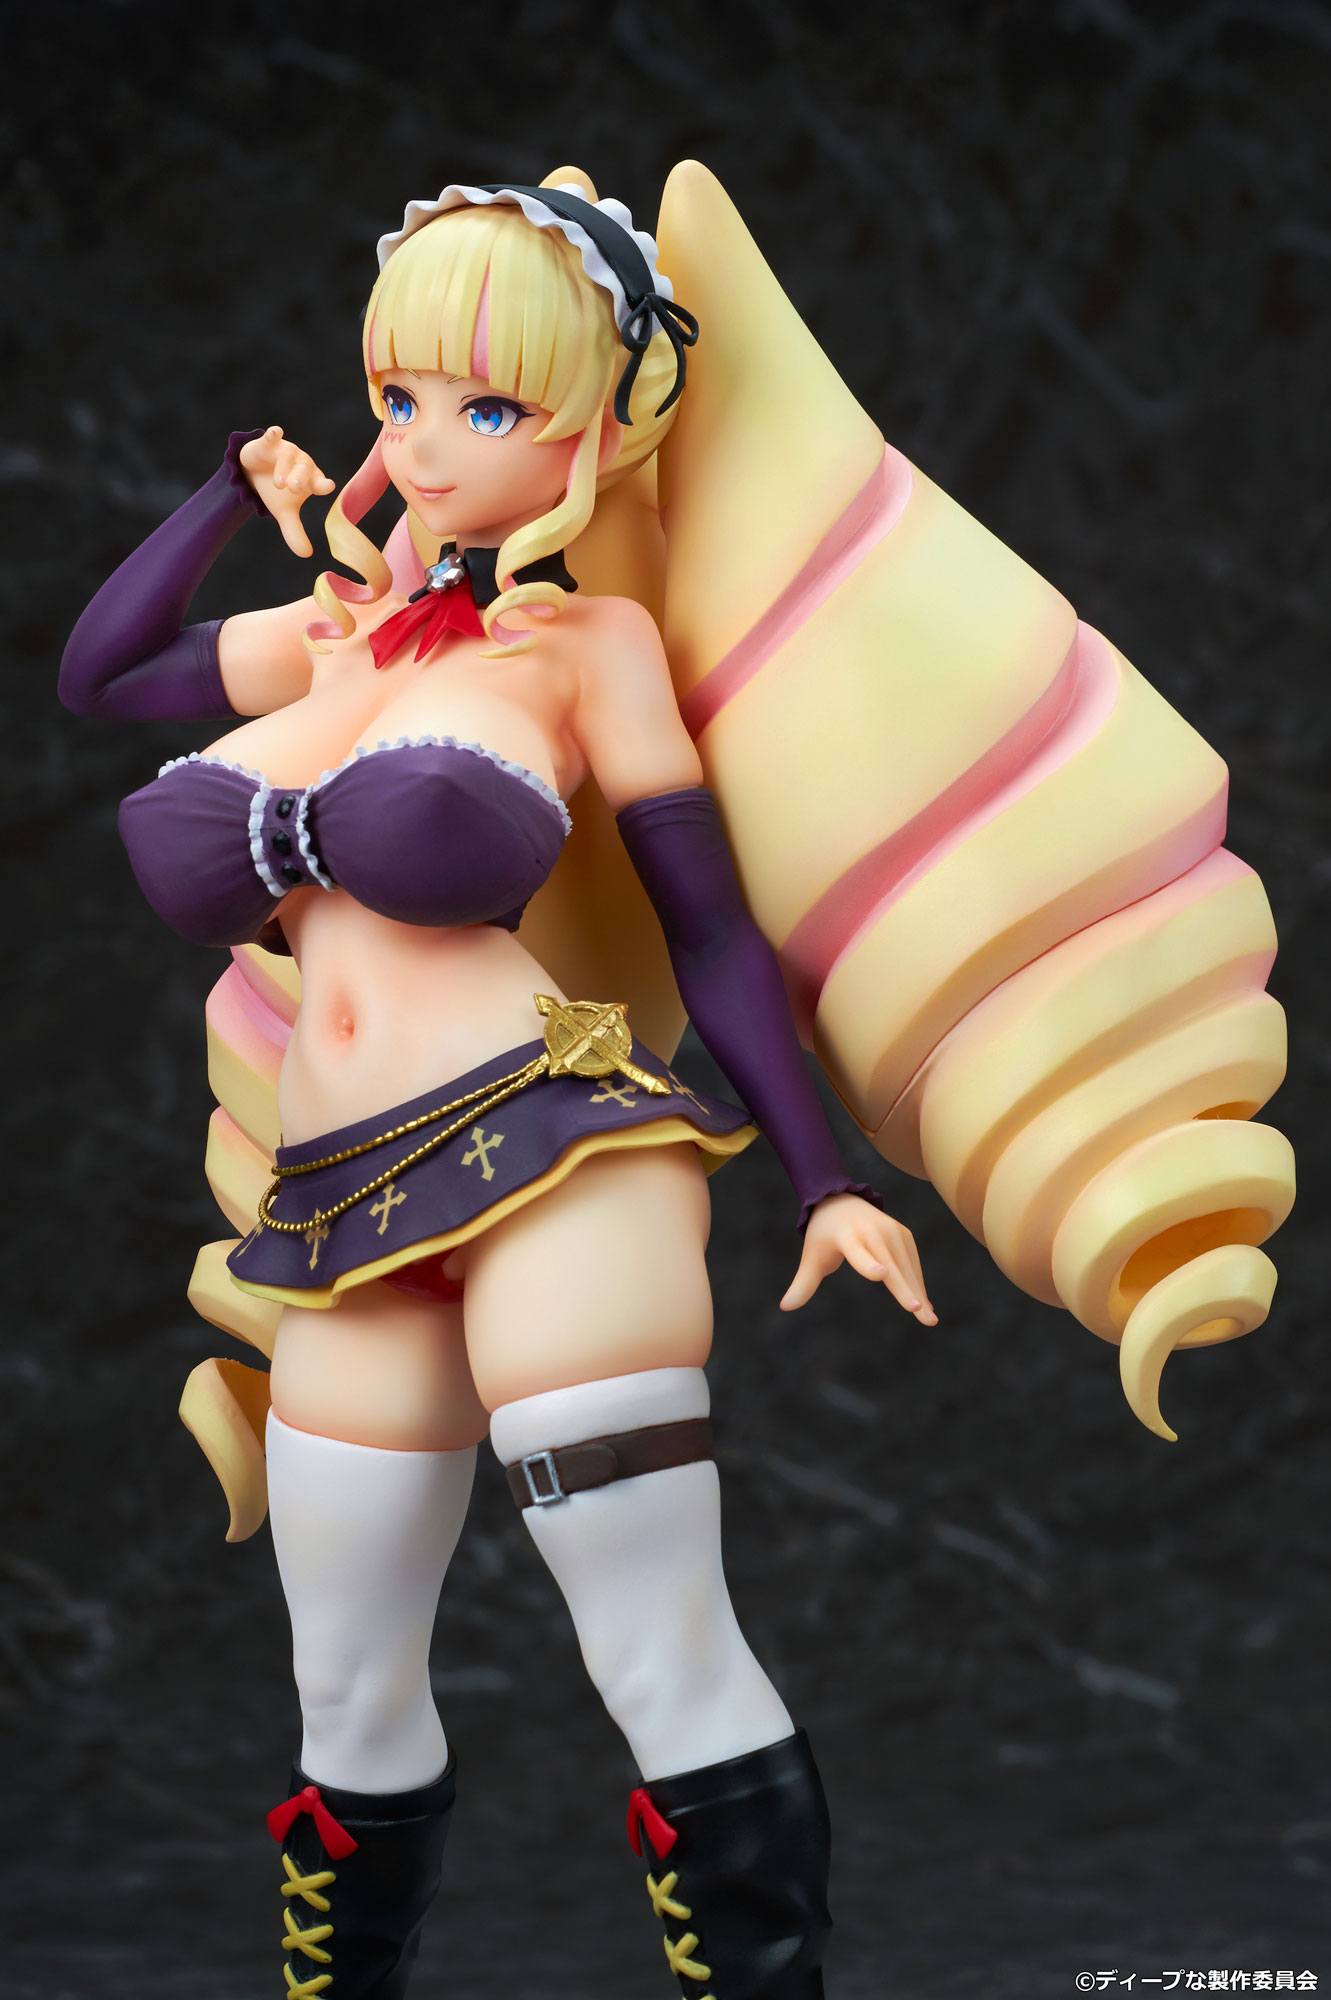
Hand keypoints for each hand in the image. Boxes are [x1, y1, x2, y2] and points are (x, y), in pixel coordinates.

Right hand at [238, 425, 335, 557]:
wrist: (254, 472)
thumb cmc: (276, 491)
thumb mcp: (284, 512)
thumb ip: (294, 531)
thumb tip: (306, 554)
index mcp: (310, 480)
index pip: (320, 482)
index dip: (323, 484)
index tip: (327, 486)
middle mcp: (301, 464)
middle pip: (304, 469)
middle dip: (300, 478)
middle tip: (294, 488)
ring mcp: (286, 452)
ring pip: (288, 457)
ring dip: (284, 468)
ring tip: (279, 483)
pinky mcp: (269, 443)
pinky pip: (273, 437)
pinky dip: (274, 434)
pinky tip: (276, 432)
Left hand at [779, 1192, 937, 1322]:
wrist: (840, 1200)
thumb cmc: (824, 1235)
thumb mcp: (812, 1257)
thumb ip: (803, 1284)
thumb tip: (785, 1307)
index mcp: (847, 1237)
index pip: (858, 1253)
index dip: (867, 1264)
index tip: (881, 1275)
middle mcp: (872, 1231)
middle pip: (890, 1265)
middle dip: (905, 1290)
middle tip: (920, 1314)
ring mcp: (891, 1231)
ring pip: (906, 1267)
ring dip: (918, 1292)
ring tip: (929, 1320)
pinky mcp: (903, 1234)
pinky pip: (912, 1263)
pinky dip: (918, 1283)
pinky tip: (924, 1305)